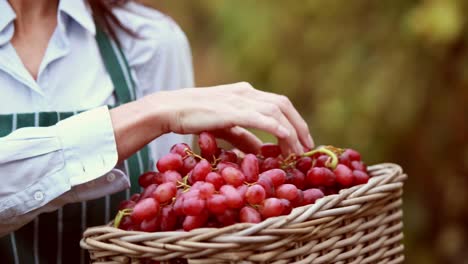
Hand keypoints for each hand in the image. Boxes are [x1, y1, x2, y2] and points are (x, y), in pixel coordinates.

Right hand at [145, 82, 313, 154]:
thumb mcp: (226, 129)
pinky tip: (286, 138)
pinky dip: (276, 127)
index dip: (295, 121)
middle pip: (283, 105)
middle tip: (307, 147)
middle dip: (300, 126)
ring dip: (291, 131)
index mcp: (246, 93)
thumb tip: (264, 151)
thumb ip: (245, 138)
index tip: (302, 141)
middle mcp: (246, 92)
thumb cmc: (195, 118)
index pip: (278, 104)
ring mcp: (239, 99)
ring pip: (276, 111)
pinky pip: (260, 117)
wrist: (170, 109)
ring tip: (298, 151)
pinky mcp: (231, 109)